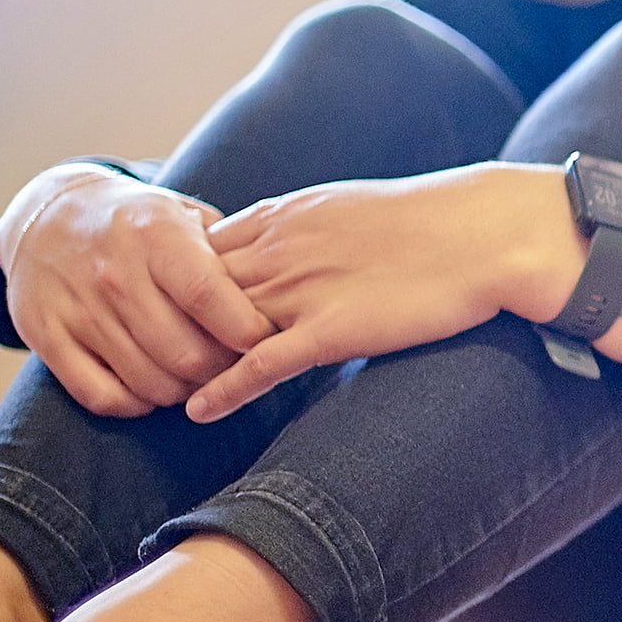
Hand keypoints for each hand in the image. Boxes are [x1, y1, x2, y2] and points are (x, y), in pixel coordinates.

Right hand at [0, 164, 274, 417]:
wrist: (46, 215)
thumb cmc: (137, 223)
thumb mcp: (183, 216)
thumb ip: (228, 254)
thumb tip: (276, 299)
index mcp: (157, 238)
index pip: (210, 298)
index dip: (248, 332)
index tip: (265, 341)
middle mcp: (115, 275)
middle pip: (186, 355)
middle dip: (222, 372)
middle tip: (232, 366)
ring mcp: (79, 309)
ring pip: (150, 382)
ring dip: (184, 393)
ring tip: (196, 377)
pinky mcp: (46, 337)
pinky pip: (102, 396)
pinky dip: (136, 404)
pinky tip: (152, 388)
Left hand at [187, 163, 586, 422]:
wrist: (483, 232)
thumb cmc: (436, 221)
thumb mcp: (354, 210)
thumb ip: (313, 230)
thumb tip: (299, 247)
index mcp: (283, 216)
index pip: (199, 250)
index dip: (174, 282)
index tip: (158, 309)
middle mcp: (280, 250)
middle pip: (192, 290)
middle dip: (161, 322)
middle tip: (138, 356)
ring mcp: (301, 290)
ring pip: (217, 328)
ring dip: (183, 360)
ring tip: (155, 390)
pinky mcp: (331, 329)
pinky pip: (260, 364)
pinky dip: (224, 389)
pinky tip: (198, 411)